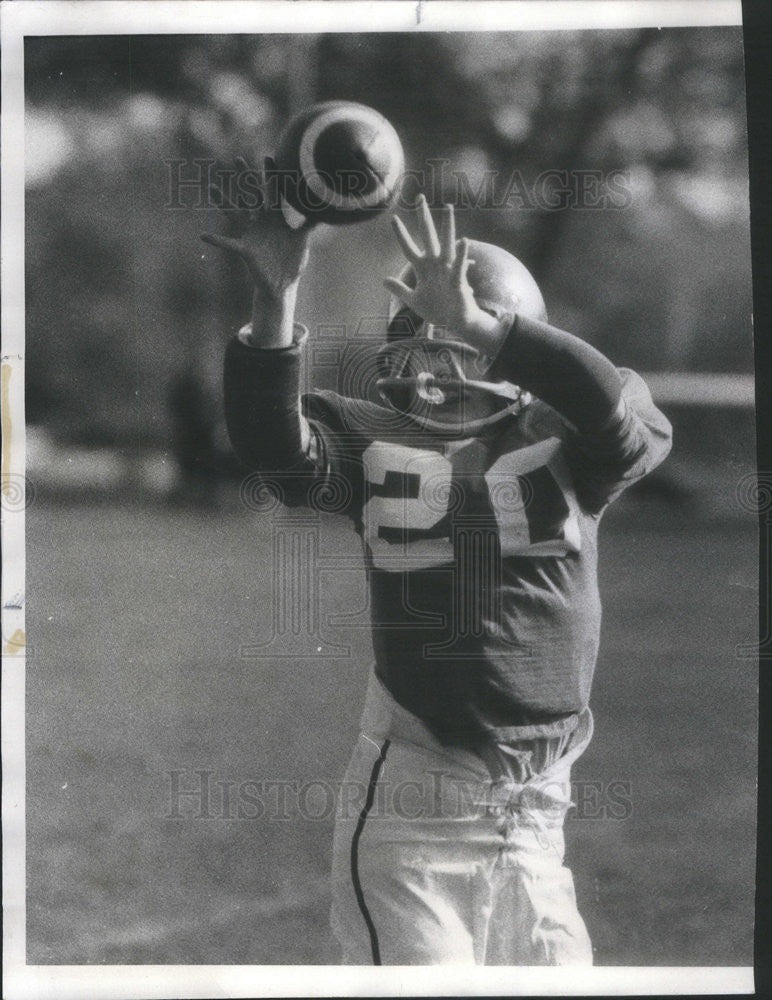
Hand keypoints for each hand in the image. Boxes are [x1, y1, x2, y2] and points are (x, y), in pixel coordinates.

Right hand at [201, 156, 311, 304]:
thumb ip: (310, 224)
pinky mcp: (245, 250)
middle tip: (237, 159)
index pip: (273, 192)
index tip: (269, 157)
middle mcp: (261, 222)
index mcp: (275, 218)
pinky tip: (204, 235)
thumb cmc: (291, 261)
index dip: (272, 176)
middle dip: (245, 178)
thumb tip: (327, 211)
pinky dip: (217, 240)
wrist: (283, 284)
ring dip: (223, 201)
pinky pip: (228, 244)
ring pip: (235, 214)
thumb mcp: (302, 240)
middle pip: (252, 195)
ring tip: (212, 188)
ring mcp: (251, 234)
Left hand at [383, 196, 503, 354]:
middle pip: (427, 237)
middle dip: (423, 218)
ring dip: (448, 226)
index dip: (401, 234)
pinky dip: (462, 254)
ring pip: (447, 243)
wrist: (454, 321)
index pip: (408, 248)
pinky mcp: (458, 280)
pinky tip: (464, 241)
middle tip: (420, 198)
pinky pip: (460, 265)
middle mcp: (435, 264)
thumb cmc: (437, 308)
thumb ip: (399, 289)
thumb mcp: (413, 299)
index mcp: (423, 268)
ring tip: (448, 208)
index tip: (393, 218)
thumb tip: (384, 280)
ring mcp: (447, 270)